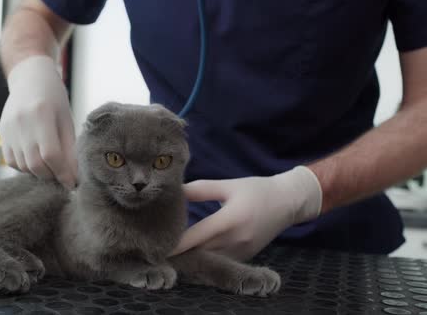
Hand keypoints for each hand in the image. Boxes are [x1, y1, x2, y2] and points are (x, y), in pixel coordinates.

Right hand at [0, 56, 76, 188]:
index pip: (51, 155)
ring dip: (39, 172)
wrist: (30, 79)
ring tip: (51, 166)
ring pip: (22, 166)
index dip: (63, 173)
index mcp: (41, 115)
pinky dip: (25, 167)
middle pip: (35, 164)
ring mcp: (8, 129)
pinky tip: (36, 159)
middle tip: (63, 176)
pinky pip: (12, 161)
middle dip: (51, 176)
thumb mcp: (66, 120)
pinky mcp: (1, 134)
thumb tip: (74, 177)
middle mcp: (21, 123)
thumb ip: (69, 148)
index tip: (72, 183)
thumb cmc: (55, 99)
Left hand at [171, 166, 321, 260]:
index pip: (197, 236)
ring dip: (192, 257)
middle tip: (158, 248)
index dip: (176, 243)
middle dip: (180, 252)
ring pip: (209, 260)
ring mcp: (241, 252)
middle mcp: (236, 240)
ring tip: (171, 252)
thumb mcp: (229, 185)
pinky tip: (192, 254)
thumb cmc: (257, 190)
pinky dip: (206, 259)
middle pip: (200, 252)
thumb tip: (176, 190)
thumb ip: (202, 189)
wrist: (289, 203)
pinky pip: (220, 262)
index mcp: (230, 220)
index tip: (158, 245)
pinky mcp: (245, 257)